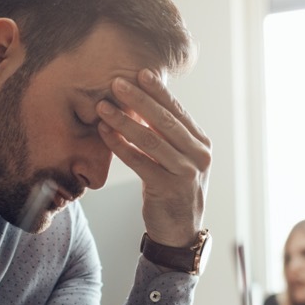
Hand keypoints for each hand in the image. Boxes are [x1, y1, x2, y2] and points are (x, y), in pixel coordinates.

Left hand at [96, 69, 210, 246]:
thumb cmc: (173, 191)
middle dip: (140, 99)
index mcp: (201, 144)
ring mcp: (185, 173)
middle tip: (117, 82)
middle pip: (165, 121)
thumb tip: (143, 105)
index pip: (178, 112)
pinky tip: (105, 133)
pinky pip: (140, 162)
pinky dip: (121, 146)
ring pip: (151, 140)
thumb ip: (167, 137)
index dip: (159, 92)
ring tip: (103, 106)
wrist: (180, 232)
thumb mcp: (177, 160)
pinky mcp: (168, 188)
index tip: (141, 72)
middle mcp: (198, 156)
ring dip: (124, 121)